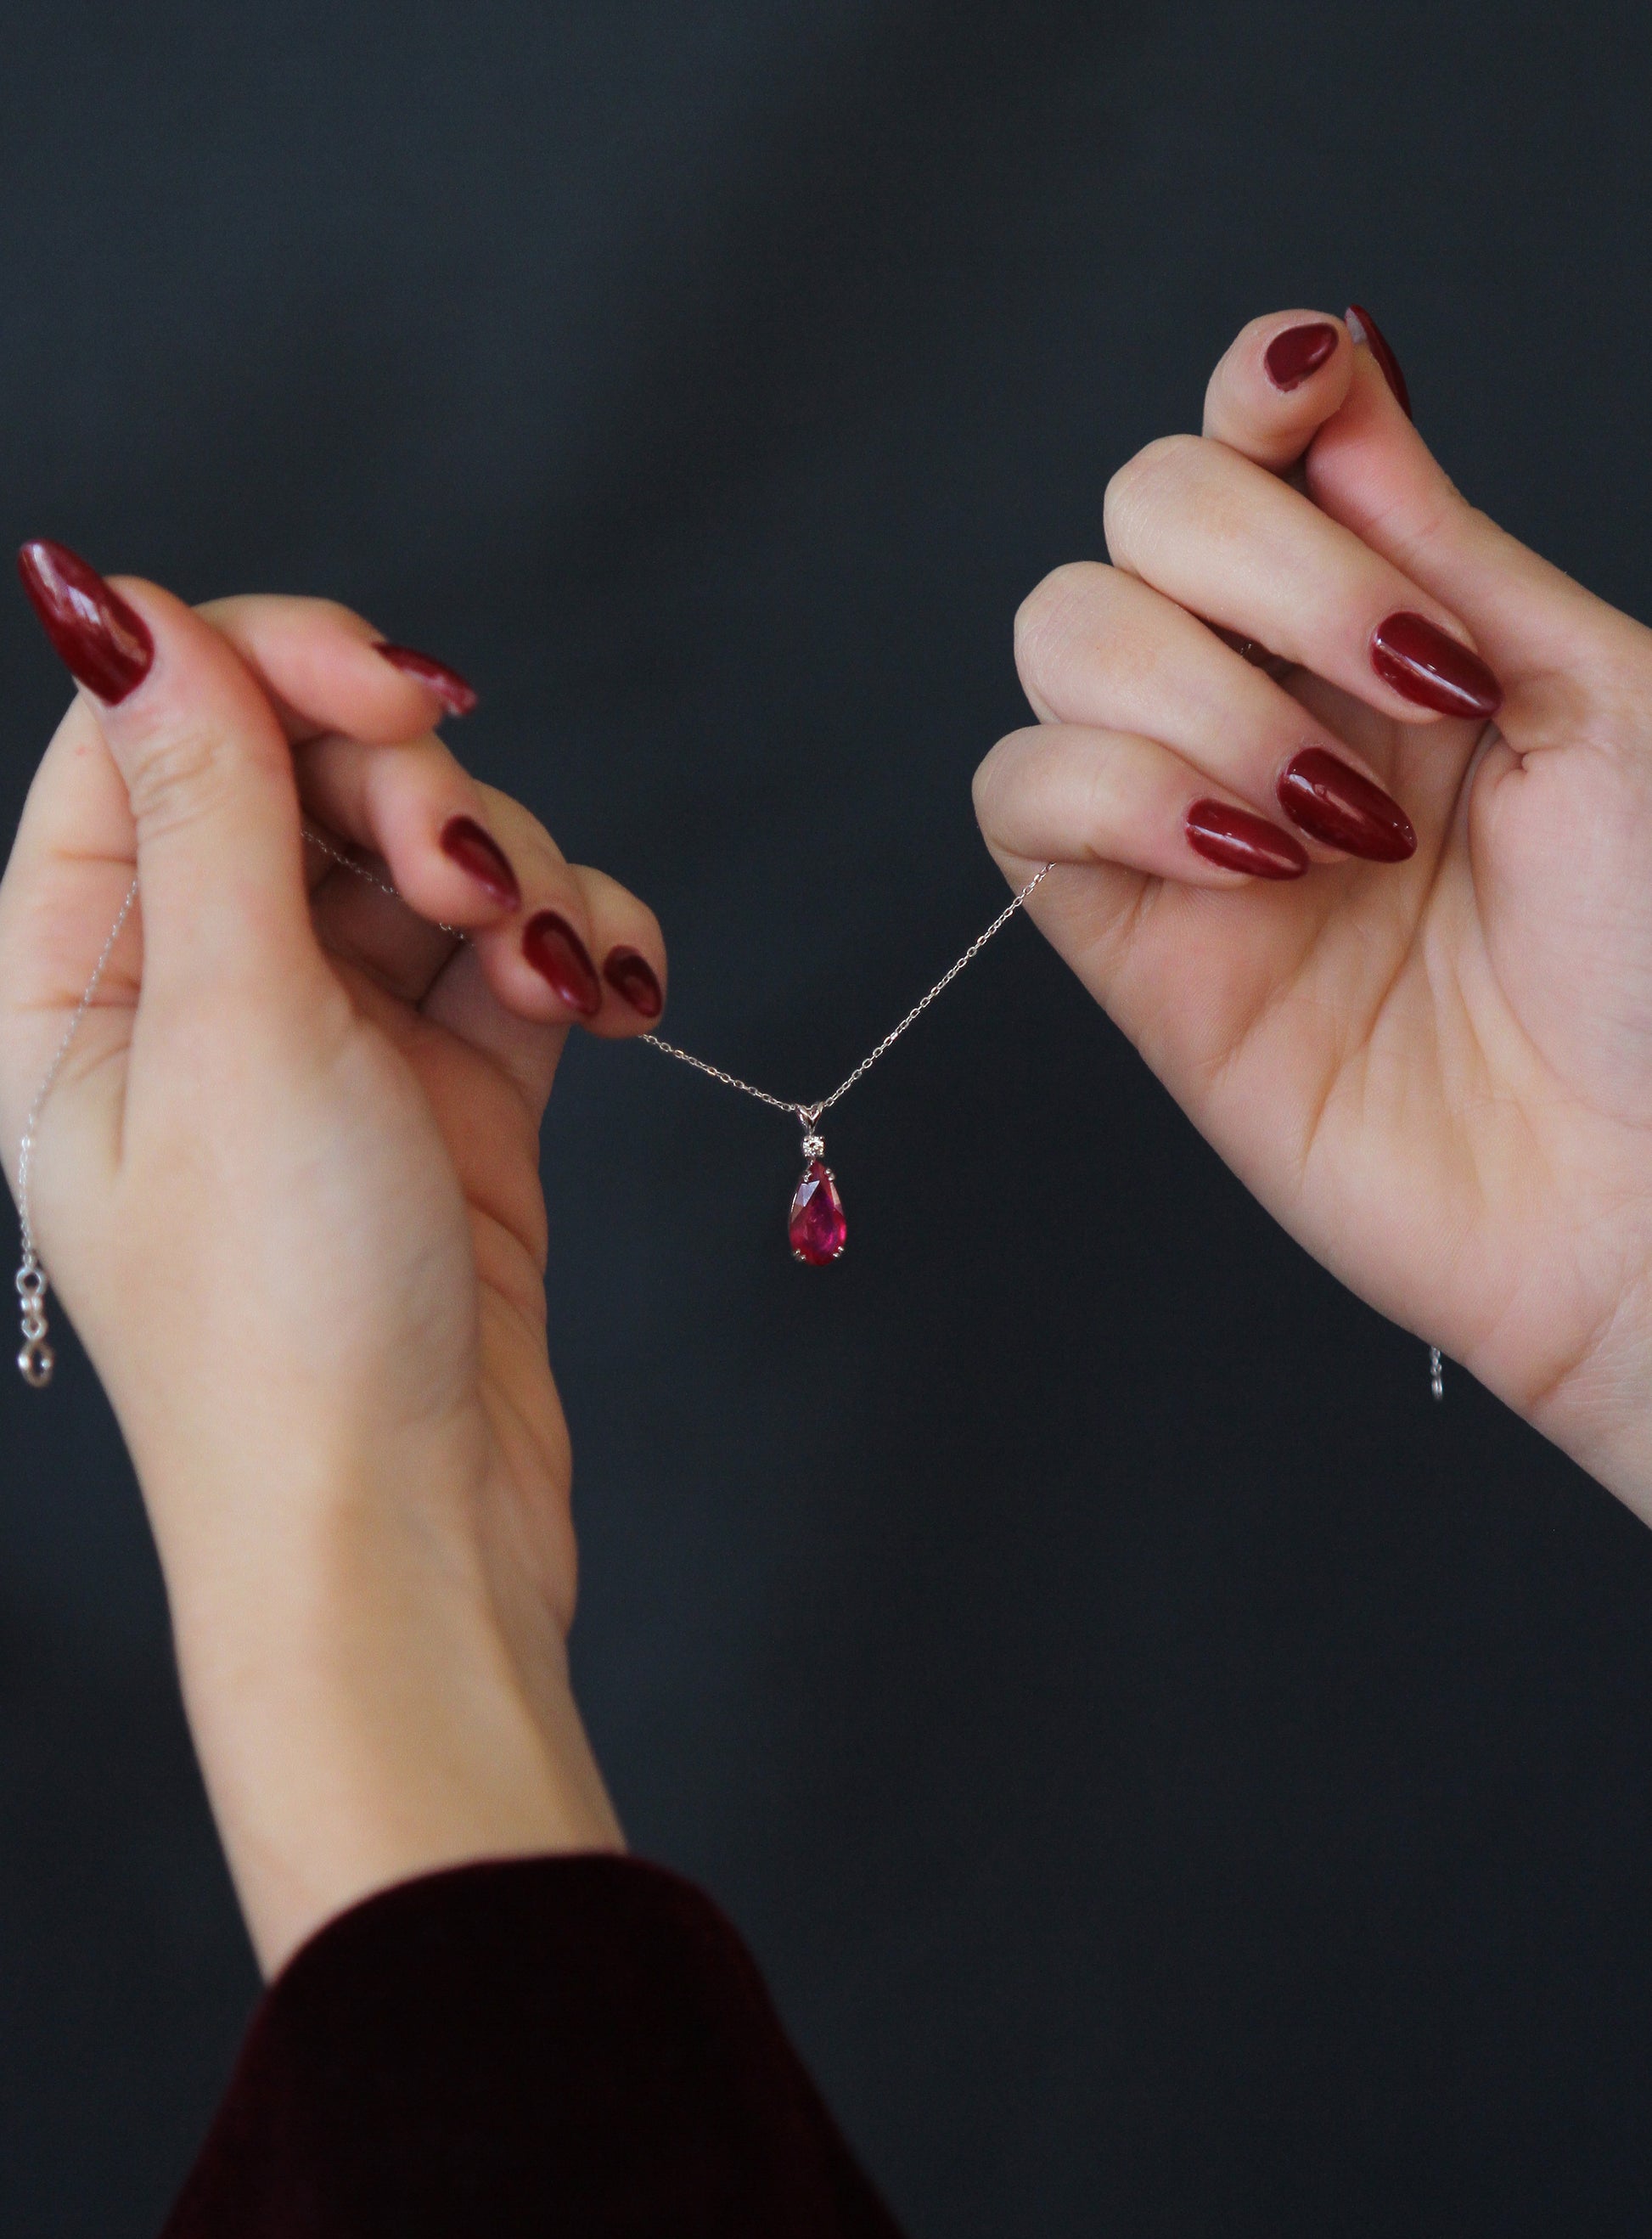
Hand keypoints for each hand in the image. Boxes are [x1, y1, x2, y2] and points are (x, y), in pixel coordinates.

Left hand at [0, 547, 666, 1968]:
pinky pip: (518, 954)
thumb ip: (204, 803)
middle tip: (467, 875)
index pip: (153, 737)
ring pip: (432, 860)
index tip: (396, 695)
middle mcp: (195, 1000)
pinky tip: (613, 995)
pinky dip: (578, 948)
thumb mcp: (239, 1033)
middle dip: (415, 797)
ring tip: (554, 974)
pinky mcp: (451, 1095)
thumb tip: (111, 598)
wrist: (414, 1540)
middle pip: (306, 781)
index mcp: (74, 982)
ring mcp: (332, 1046)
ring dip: (518, 879)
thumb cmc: (287, 1327)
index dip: (273, 676)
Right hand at [975, 309, 1651, 1517]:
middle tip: (1411, 687)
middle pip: (1139, 512)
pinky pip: (1024, 798)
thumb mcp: (1598, 700)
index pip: (1255, 447)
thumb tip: (1329, 372)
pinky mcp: (1127, 942)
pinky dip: (1120, 791)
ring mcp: (1191, 821)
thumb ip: (1441, 541)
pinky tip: (1250, 860)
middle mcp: (1279, 704)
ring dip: (1198, 689)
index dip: (1258, 394)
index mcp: (1400, 629)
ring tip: (1340, 819)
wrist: (1638, 1192)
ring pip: (1060, 635)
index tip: (1311, 401)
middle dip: (1260, 559)